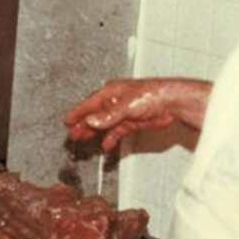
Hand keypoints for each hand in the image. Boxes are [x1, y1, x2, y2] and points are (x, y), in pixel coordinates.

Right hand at [64, 78, 210, 150]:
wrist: (171, 102)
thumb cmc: (152, 94)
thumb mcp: (125, 106)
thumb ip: (107, 116)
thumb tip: (90, 122)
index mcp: (111, 92)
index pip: (89, 104)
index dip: (78, 113)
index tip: (67, 121)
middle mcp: (115, 101)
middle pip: (95, 115)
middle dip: (83, 125)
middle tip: (72, 135)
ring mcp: (123, 112)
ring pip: (104, 124)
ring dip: (94, 133)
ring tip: (84, 141)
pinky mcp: (132, 121)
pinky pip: (117, 131)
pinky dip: (110, 138)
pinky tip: (106, 145)